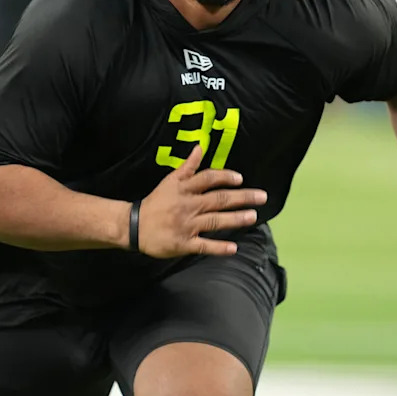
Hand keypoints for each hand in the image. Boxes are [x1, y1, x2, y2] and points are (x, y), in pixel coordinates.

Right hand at [138, 144, 264, 257]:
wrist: (134, 225)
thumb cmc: (155, 202)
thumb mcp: (169, 180)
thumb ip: (187, 166)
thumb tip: (200, 147)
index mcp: (184, 189)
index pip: (208, 179)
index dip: (225, 177)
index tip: (240, 178)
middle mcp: (188, 205)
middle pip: (218, 200)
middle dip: (242, 198)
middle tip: (262, 197)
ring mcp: (187, 225)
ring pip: (215, 221)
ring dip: (235, 219)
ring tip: (253, 216)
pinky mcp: (184, 244)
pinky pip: (204, 246)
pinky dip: (219, 247)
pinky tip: (234, 248)